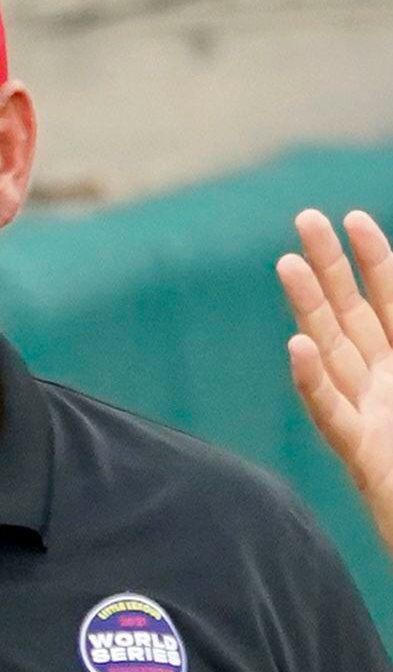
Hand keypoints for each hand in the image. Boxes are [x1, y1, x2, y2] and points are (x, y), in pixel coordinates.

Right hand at [279, 209, 392, 554]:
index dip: (375, 259)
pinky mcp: (361, 452)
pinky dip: (313, 380)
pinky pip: (333, 412)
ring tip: (289, 265)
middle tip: (304, 221)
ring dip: (310, 308)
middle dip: (329, 266)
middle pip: (351, 314)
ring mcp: (369, 415)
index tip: (352, 219)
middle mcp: (385, 384)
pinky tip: (298, 349)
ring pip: (333, 351)